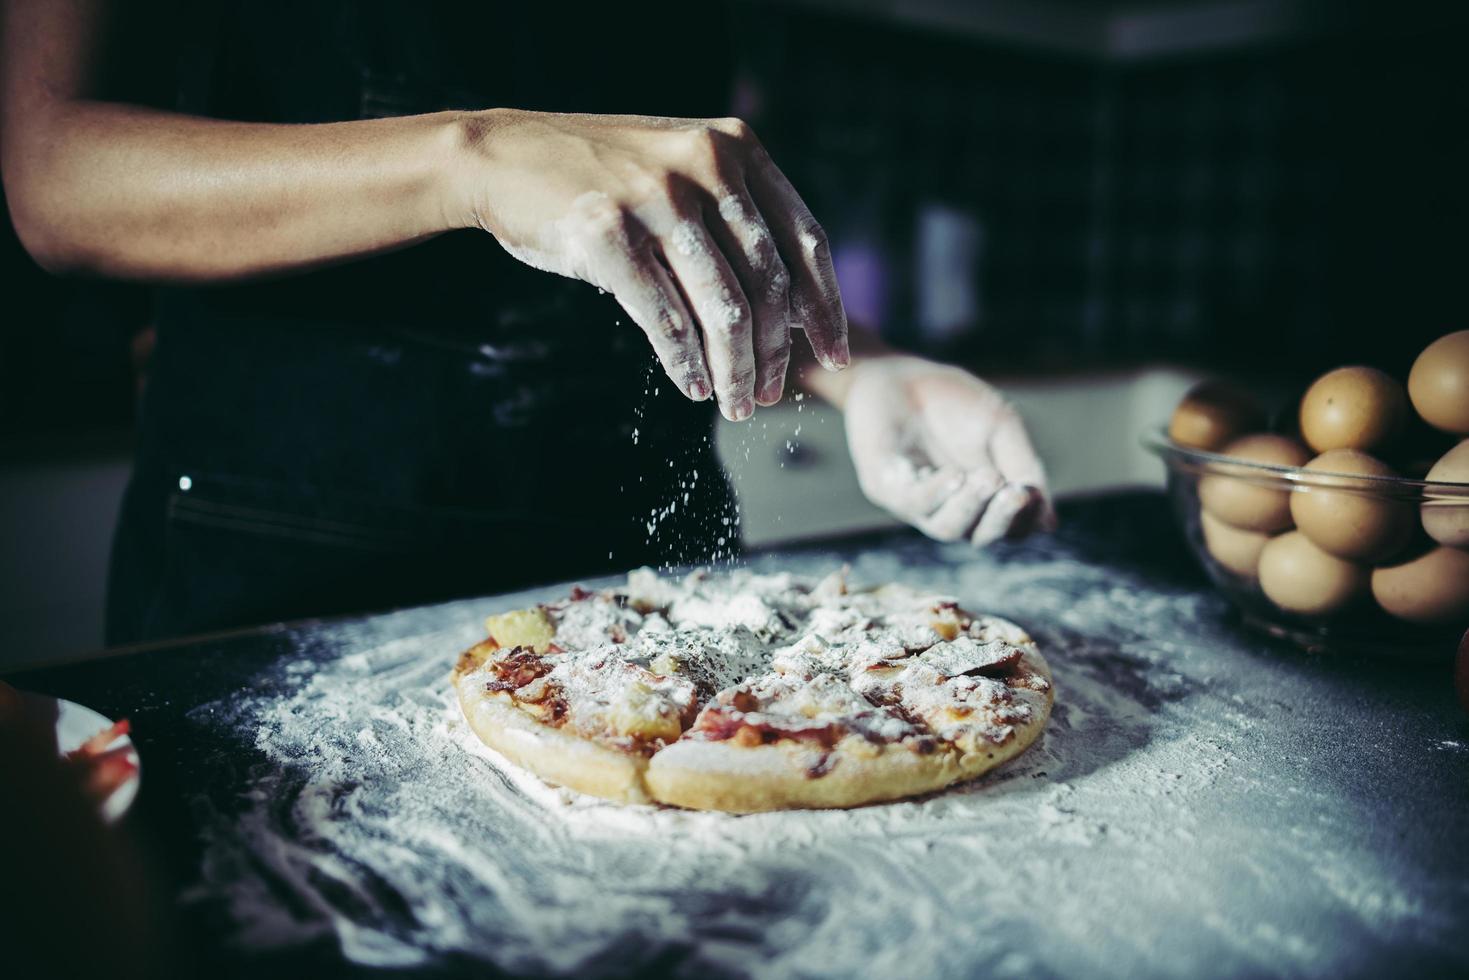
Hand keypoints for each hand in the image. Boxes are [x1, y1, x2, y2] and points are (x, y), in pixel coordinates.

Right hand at [455, 110, 848, 418]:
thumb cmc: (599, 175)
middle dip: (776, 353)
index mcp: (735, 149)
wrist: (503, 156)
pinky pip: (666, 318)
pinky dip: (686, 362)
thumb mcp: (680, 169)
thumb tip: (790, 310)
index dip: (826, 306)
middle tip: (770, 395)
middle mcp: (705, 166)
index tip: (834, 354)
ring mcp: (657, 199)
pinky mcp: (609, 236)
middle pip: (769, 284)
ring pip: (725, 310)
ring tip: (736, 404)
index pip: (805, 240)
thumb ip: (732, 218)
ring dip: (736, 371)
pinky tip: (692, 386)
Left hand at [844, 357, 1054, 545]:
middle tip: (1015, 494)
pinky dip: (938, 492)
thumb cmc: (954, 403)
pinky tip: (954, 475)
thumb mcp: (1000, 428)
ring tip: (988, 478)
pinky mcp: (887, 489)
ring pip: (947, 528)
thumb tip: (1047, 519)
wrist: (901, 376)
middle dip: (1001, 519)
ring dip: (971, 506)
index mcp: (985, 499)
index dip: (1024, 518)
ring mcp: (919, 502)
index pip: (1010, 527)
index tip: (1030, 494)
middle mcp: (952, 508)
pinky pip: (914, 503)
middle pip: (980, 535)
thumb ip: (1023, 467)